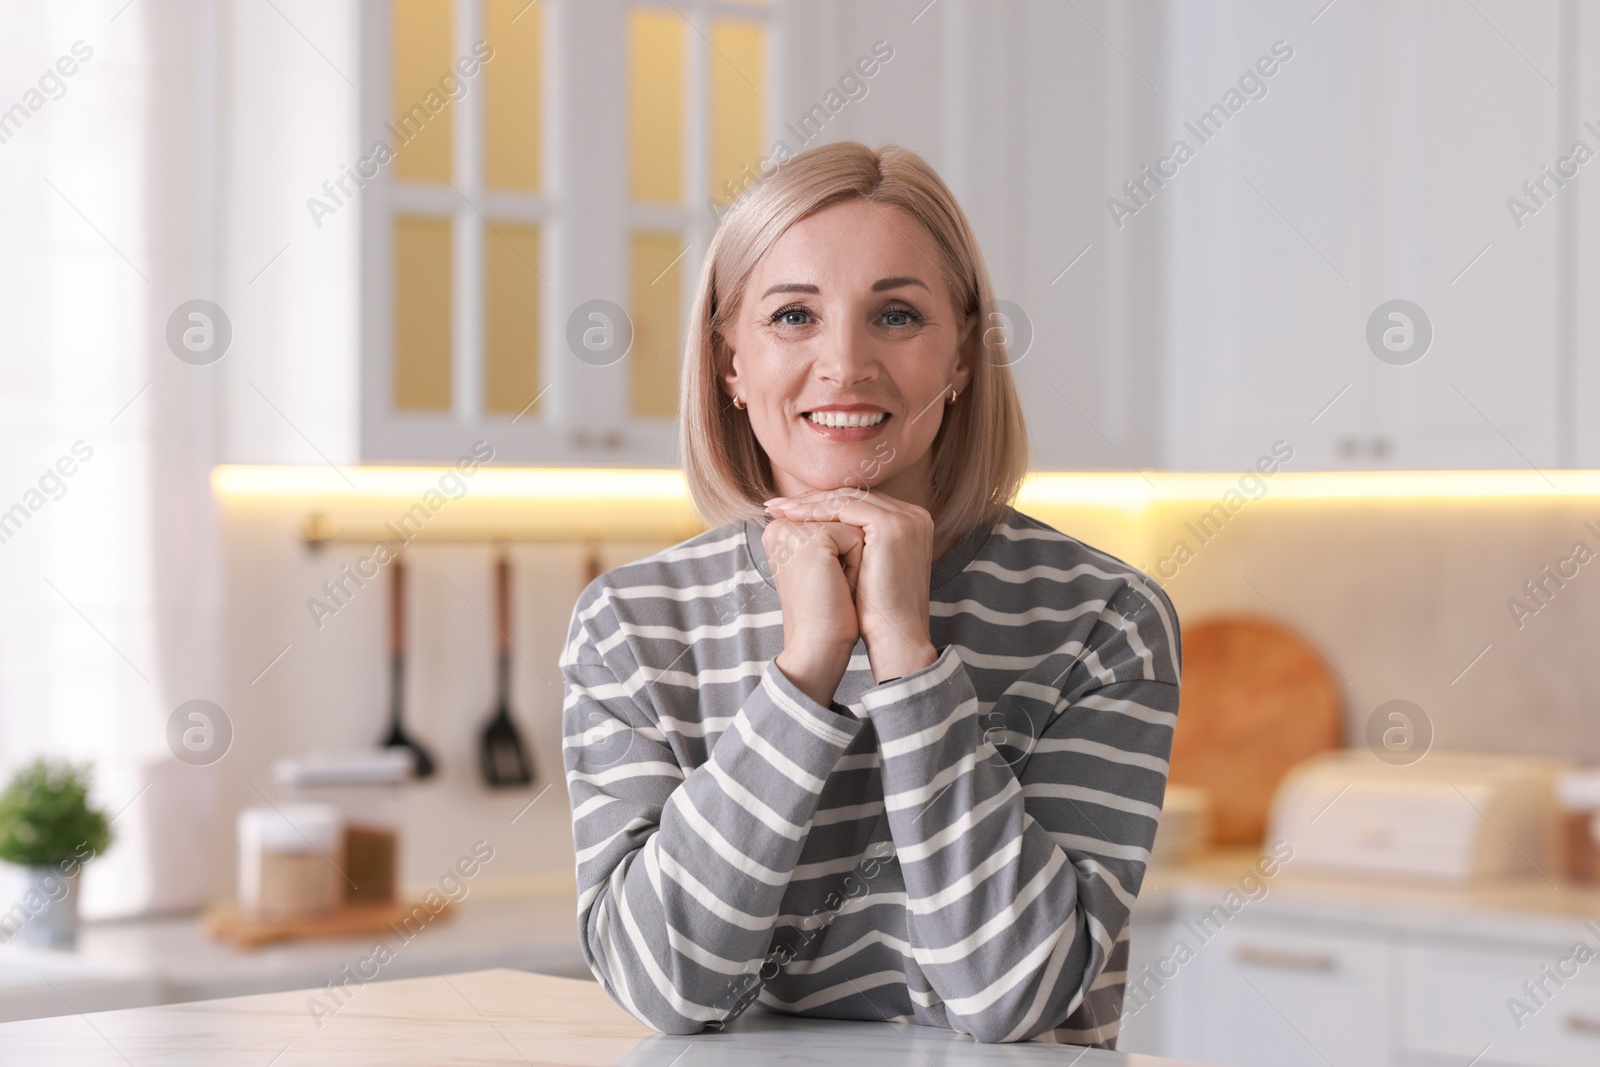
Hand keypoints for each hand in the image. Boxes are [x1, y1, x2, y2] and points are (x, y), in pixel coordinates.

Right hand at [763, 517, 863, 706]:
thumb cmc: (824, 611)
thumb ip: (828, 534)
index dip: (842, 548)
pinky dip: (857, 563)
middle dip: (848, 551)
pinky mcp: (812, 540)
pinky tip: (839, 585)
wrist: (816, 646)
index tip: (826, 578)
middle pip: (840, 519)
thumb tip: (853, 512)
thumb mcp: (822, 565)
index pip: (829, 518)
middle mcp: (779, 525)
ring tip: (834, 584)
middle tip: (831, 583)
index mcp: (778, 530)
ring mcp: (793, 530)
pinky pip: (855, 537)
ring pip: (850, 526)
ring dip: (854, 557)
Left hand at [764, 489, 937, 682]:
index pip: (858, 503)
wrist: (895, 636)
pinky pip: (846, 508)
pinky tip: (793, 516)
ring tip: (779, 509)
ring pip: (847, 499)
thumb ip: (852, 541)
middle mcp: (914, 515)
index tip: (788, 509)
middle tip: (777, 504)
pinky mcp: (892, 526)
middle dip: (811, 499)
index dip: (821, 504)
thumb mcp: (865, 566)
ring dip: (809, 502)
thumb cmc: (876, 610)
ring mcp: (906, 518)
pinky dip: (817, 510)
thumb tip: (813, 526)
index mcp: (910, 522)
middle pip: (852, 496)